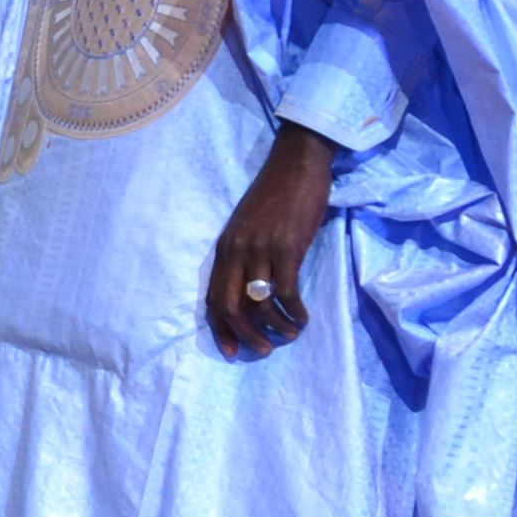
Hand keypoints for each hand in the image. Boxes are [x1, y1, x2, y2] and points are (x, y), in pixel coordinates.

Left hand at [205, 123, 337, 360]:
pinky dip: (295, 311)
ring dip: (275, 327)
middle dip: (245, 335)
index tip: (232, 352)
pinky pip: (286, 291)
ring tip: (290, 334)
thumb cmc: (276, 196)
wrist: (296, 163)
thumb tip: (249, 294)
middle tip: (263, 350)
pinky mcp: (287, 247)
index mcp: (224, 249)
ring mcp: (260, 249)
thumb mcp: (247, 227)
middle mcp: (236, 251)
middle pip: (230, 307)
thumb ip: (243, 256)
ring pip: (259, 304)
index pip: (212, 299)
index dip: (220, 330)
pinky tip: (303, 317)